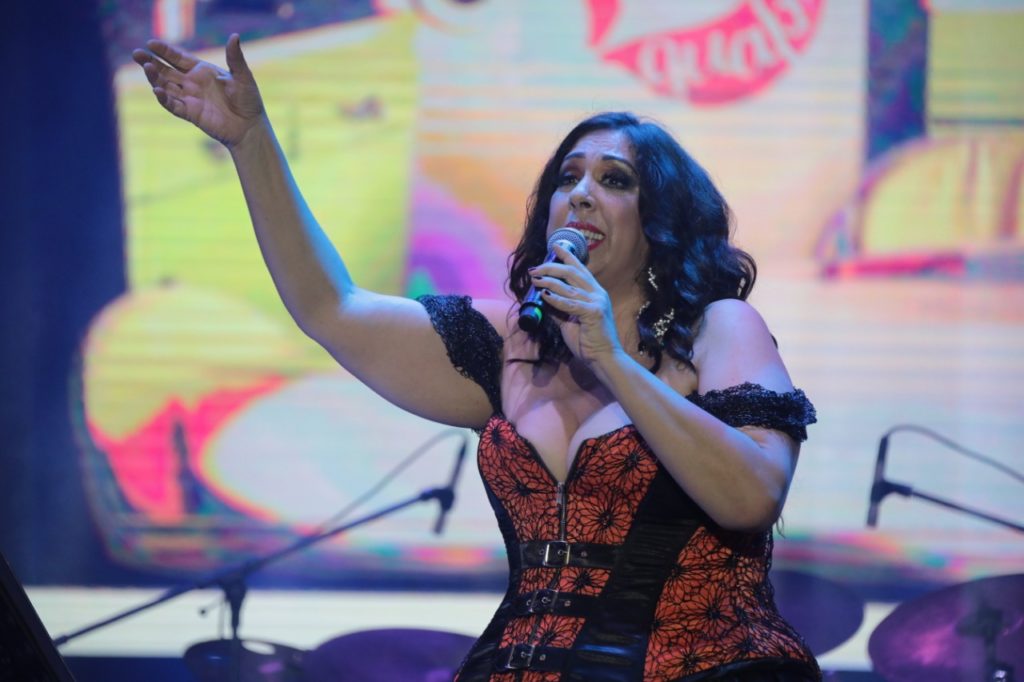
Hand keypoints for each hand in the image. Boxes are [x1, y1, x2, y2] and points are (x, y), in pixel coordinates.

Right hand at [132, 34, 264, 147]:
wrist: (250, 126)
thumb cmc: (248, 100)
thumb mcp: (242, 76)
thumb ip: (235, 58)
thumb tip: (234, 36)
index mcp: (202, 71)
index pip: (178, 58)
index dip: (164, 51)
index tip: (150, 43)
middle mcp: (192, 84)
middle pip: (166, 71)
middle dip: (151, 62)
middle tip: (136, 54)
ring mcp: (190, 99)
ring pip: (166, 87)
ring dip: (155, 78)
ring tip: (146, 67)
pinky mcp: (191, 114)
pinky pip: (174, 106)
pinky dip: (165, 99)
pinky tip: (157, 90)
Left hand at [530, 244, 623, 364]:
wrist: (603, 358)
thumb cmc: (588, 341)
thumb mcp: (569, 321)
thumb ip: (559, 309)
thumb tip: (543, 298)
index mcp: (594, 292)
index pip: (580, 269)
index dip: (567, 256)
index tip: (555, 246)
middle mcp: (597, 293)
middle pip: (572, 272)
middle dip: (551, 267)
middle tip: (535, 268)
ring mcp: (597, 302)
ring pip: (568, 286)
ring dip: (549, 282)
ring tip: (535, 280)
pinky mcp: (593, 312)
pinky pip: (570, 303)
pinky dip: (556, 299)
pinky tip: (544, 295)